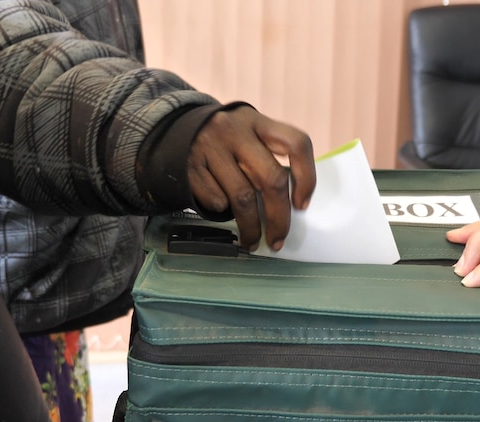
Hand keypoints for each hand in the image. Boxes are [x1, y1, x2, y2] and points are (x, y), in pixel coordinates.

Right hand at [187, 106, 315, 250]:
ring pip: (243, 197)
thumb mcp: (248, 135)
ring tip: (252, 241)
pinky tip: (223, 211)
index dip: (306, 177)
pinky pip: (216, 200)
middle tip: (278, 238)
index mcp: (257, 122)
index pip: (296, 143)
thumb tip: (289, 206)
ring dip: (251, 227)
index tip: (302, 204)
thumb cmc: (225, 142)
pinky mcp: (190, 166)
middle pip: (271, 179)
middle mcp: (235, 131)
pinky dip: (222, 211)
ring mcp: (211, 147)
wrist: (173, 128)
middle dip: (279, 217)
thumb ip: (268, 159)